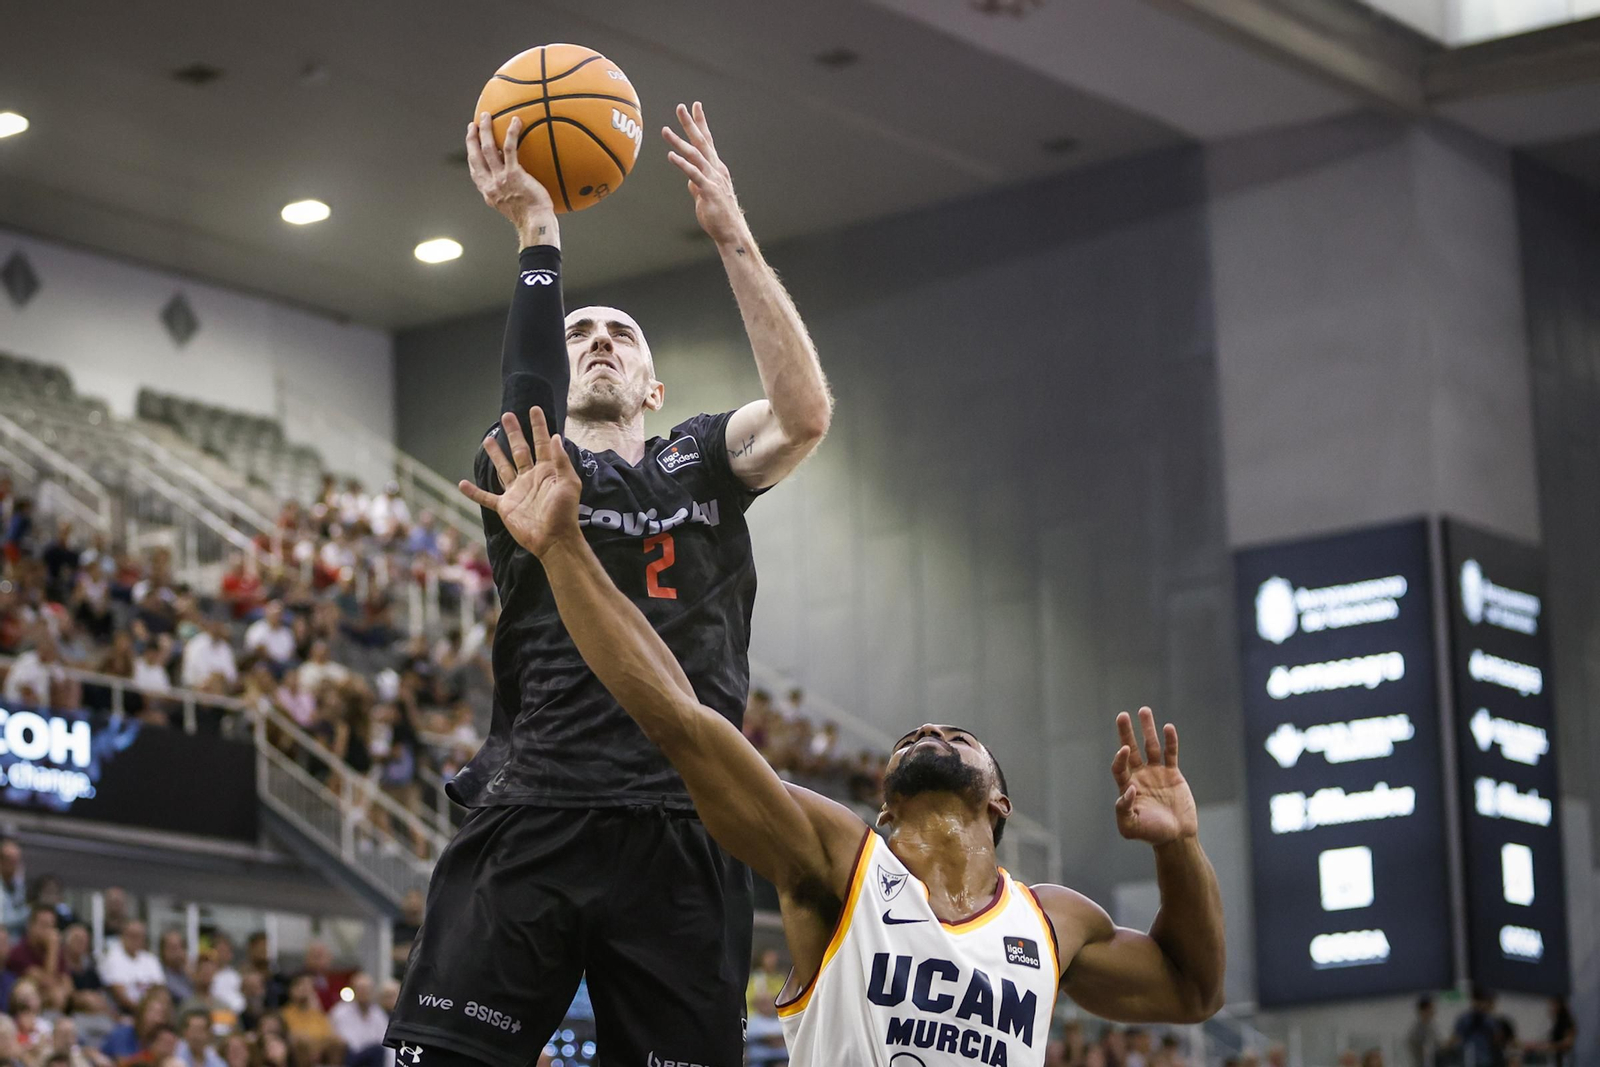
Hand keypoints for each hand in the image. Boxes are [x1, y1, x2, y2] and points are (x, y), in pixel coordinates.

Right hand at [457, 408, 580, 557]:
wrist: (554, 539)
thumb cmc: (565, 512)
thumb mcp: (569, 484)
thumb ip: (561, 460)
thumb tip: (556, 436)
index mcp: (547, 471)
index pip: (542, 442)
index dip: (539, 426)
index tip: (534, 409)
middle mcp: (530, 477)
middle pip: (520, 450)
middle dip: (514, 433)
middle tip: (506, 416)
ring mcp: (517, 491)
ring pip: (503, 468)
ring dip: (496, 454)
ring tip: (488, 439)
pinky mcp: (506, 506)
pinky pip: (486, 498)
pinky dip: (474, 492)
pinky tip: (462, 484)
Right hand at [466, 112, 557, 245]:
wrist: (535, 223)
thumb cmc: (532, 217)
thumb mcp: (514, 206)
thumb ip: (511, 192)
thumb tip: (519, 180)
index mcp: (488, 192)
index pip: (475, 171)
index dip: (471, 155)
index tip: (471, 144)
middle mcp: (490, 185)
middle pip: (475, 156)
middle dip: (472, 138)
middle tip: (474, 125)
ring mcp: (500, 179)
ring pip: (487, 148)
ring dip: (486, 130)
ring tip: (486, 116)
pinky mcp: (514, 174)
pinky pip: (510, 148)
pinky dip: (512, 133)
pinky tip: (516, 121)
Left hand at [662, 102, 746, 246]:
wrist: (730, 232)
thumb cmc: (718, 214)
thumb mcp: (704, 196)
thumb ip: (696, 185)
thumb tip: (689, 180)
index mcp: (716, 168)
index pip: (707, 141)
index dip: (701, 123)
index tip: (695, 106)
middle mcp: (716, 169)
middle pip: (702, 141)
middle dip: (691, 123)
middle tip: (681, 107)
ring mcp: (713, 179)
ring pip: (695, 155)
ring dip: (679, 142)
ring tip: (665, 130)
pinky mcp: (708, 191)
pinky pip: (694, 174)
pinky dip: (682, 164)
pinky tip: (670, 156)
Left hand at [1110, 708, 1198, 846]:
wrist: (1176, 837)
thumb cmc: (1151, 834)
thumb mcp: (1130, 827)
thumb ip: (1123, 809)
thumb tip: (1127, 789)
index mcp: (1127, 787)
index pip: (1119, 766)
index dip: (1119, 757)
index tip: (1124, 750)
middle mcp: (1139, 776)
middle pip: (1131, 750)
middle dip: (1126, 733)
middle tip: (1122, 715)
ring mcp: (1156, 773)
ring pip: (1150, 746)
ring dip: (1147, 729)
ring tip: (1144, 710)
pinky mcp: (1172, 774)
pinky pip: (1170, 753)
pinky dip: (1170, 741)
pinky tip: (1168, 727)